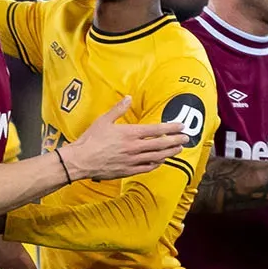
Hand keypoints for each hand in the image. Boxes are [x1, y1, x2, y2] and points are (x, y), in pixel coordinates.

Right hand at [60, 96, 187, 179]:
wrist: (81, 160)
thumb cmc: (90, 140)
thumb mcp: (104, 120)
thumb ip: (119, 109)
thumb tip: (128, 97)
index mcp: (130, 133)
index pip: (156, 130)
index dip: (171, 128)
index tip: (181, 126)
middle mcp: (134, 147)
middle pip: (161, 144)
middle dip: (176, 140)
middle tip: (186, 138)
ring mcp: (133, 160)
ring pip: (157, 156)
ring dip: (170, 152)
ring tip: (179, 149)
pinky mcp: (129, 170)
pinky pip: (147, 167)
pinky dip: (157, 163)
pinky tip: (161, 161)